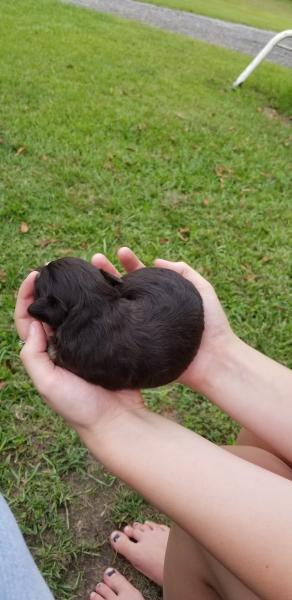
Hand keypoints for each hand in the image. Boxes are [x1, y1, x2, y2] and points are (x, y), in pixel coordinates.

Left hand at [14, 272, 144, 436]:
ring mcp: (85, 344)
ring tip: (77, 273)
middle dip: (49, 288)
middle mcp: (62, 346)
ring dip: (72, 292)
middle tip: (56, 268)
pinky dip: (96, 302)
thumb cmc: (81, 406)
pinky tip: (101, 289)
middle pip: (50, 311)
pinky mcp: (106, 343)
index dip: (27, 296)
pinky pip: (98, 318)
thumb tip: (33, 324)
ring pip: (74, 311)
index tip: (35, 274)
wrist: (118, 420)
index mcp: (45, 354)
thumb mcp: (47, 384)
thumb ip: (33, 356)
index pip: (28, 319)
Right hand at [92, 248, 235, 391]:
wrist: (215, 359)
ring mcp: (140, 329)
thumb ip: (182, 271)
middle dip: (108, 273)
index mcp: (159, 298)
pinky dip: (107, 321)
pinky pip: (119, 332)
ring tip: (88, 280)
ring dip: (102, 294)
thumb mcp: (201, 289)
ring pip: (117, 309)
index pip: (141, 276)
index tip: (120, 251)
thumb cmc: (213, 324)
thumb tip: (155, 259)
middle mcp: (147, 312)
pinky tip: (96, 309)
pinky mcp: (135, 347)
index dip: (130, 263)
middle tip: (95, 259)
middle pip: (123, 289)